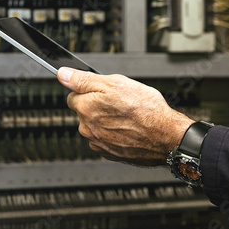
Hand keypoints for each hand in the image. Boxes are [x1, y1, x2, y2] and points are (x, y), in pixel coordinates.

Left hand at [58, 67, 193, 166]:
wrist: (165, 136)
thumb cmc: (145, 109)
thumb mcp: (115, 83)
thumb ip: (84, 79)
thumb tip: (63, 74)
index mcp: (86, 108)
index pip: (74, 95)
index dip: (90, 90)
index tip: (103, 92)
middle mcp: (87, 128)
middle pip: (85, 112)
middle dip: (98, 106)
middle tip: (119, 103)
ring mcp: (98, 143)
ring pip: (95, 126)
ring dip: (106, 121)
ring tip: (127, 116)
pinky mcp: (109, 153)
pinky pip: (105, 139)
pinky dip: (113, 134)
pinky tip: (128, 129)